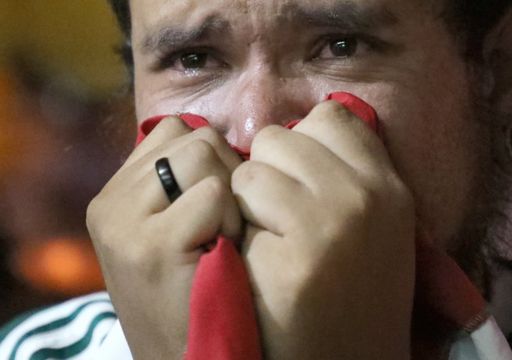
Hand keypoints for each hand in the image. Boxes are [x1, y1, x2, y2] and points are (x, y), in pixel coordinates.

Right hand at [87, 117, 241, 359]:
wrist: (186, 356)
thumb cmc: (195, 288)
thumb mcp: (174, 229)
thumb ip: (181, 183)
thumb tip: (216, 140)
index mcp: (116, 195)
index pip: (175, 129)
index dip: (211, 159)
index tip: (214, 204)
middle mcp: (111, 202)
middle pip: (195, 136)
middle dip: (226, 173)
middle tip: (221, 224)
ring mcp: (124, 222)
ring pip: (203, 153)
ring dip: (228, 194)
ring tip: (219, 236)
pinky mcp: (149, 245)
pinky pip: (213, 192)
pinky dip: (229, 219)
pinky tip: (221, 251)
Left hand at [232, 101, 415, 358]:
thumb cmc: (351, 296)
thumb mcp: (375, 228)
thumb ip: (347, 173)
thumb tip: (302, 126)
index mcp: (390, 188)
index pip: (331, 115)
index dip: (301, 144)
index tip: (297, 181)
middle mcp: (368, 197)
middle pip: (282, 135)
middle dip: (268, 170)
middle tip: (279, 219)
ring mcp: (333, 224)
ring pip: (254, 165)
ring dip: (247, 201)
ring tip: (268, 242)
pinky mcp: (297, 256)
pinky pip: (238, 202)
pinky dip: (238, 229)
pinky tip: (257, 264)